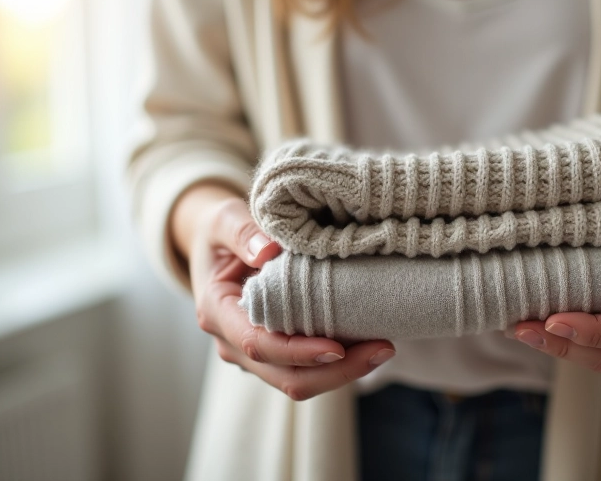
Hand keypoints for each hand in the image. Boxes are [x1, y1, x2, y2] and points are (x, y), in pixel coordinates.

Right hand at [172, 183, 394, 400]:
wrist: (216, 242)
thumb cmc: (221, 229)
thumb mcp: (224, 219)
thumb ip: (242, 231)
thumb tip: (268, 251)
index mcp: (217, 312)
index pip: (259, 344)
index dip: (299, 351)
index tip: (338, 348)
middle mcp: (233, 342)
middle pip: (287, 377)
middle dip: (337, 372)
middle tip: (383, 349)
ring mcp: (255, 353)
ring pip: (301, 380)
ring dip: (344, 371)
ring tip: (384, 347)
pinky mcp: (276, 351)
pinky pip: (308, 368)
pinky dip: (340, 362)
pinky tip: (370, 342)